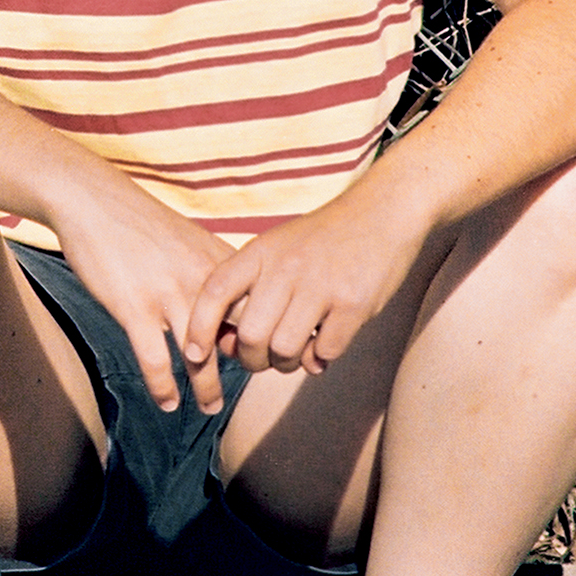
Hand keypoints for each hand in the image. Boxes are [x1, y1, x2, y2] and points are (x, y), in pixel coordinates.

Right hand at [52, 172, 237, 413]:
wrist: (93, 200)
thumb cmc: (138, 224)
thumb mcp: (189, 240)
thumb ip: (211, 273)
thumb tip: (225, 310)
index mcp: (219, 264)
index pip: (257, 312)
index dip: (262, 339)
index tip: (259, 359)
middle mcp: (201, 281)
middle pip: (235, 338)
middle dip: (243, 370)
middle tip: (248, 387)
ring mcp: (168, 295)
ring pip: (199, 357)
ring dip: (207, 389)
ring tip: (209, 408)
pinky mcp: (134, 307)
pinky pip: (156, 361)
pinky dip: (163, 387)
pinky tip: (166, 402)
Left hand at [184, 184, 431, 377]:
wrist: (383, 212)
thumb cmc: (322, 239)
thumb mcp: (277, 247)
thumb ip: (252, 288)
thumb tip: (231, 345)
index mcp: (261, 251)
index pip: (215, 292)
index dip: (198, 328)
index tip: (192, 353)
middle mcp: (286, 267)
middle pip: (250, 335)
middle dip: (251, 360)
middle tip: (262, 360)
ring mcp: (321, 285)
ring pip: (285, 349)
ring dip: (287, 364)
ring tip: (295, 356)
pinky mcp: (354, 303)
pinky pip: (325, 351)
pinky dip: (321, 360)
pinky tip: (323, 349)